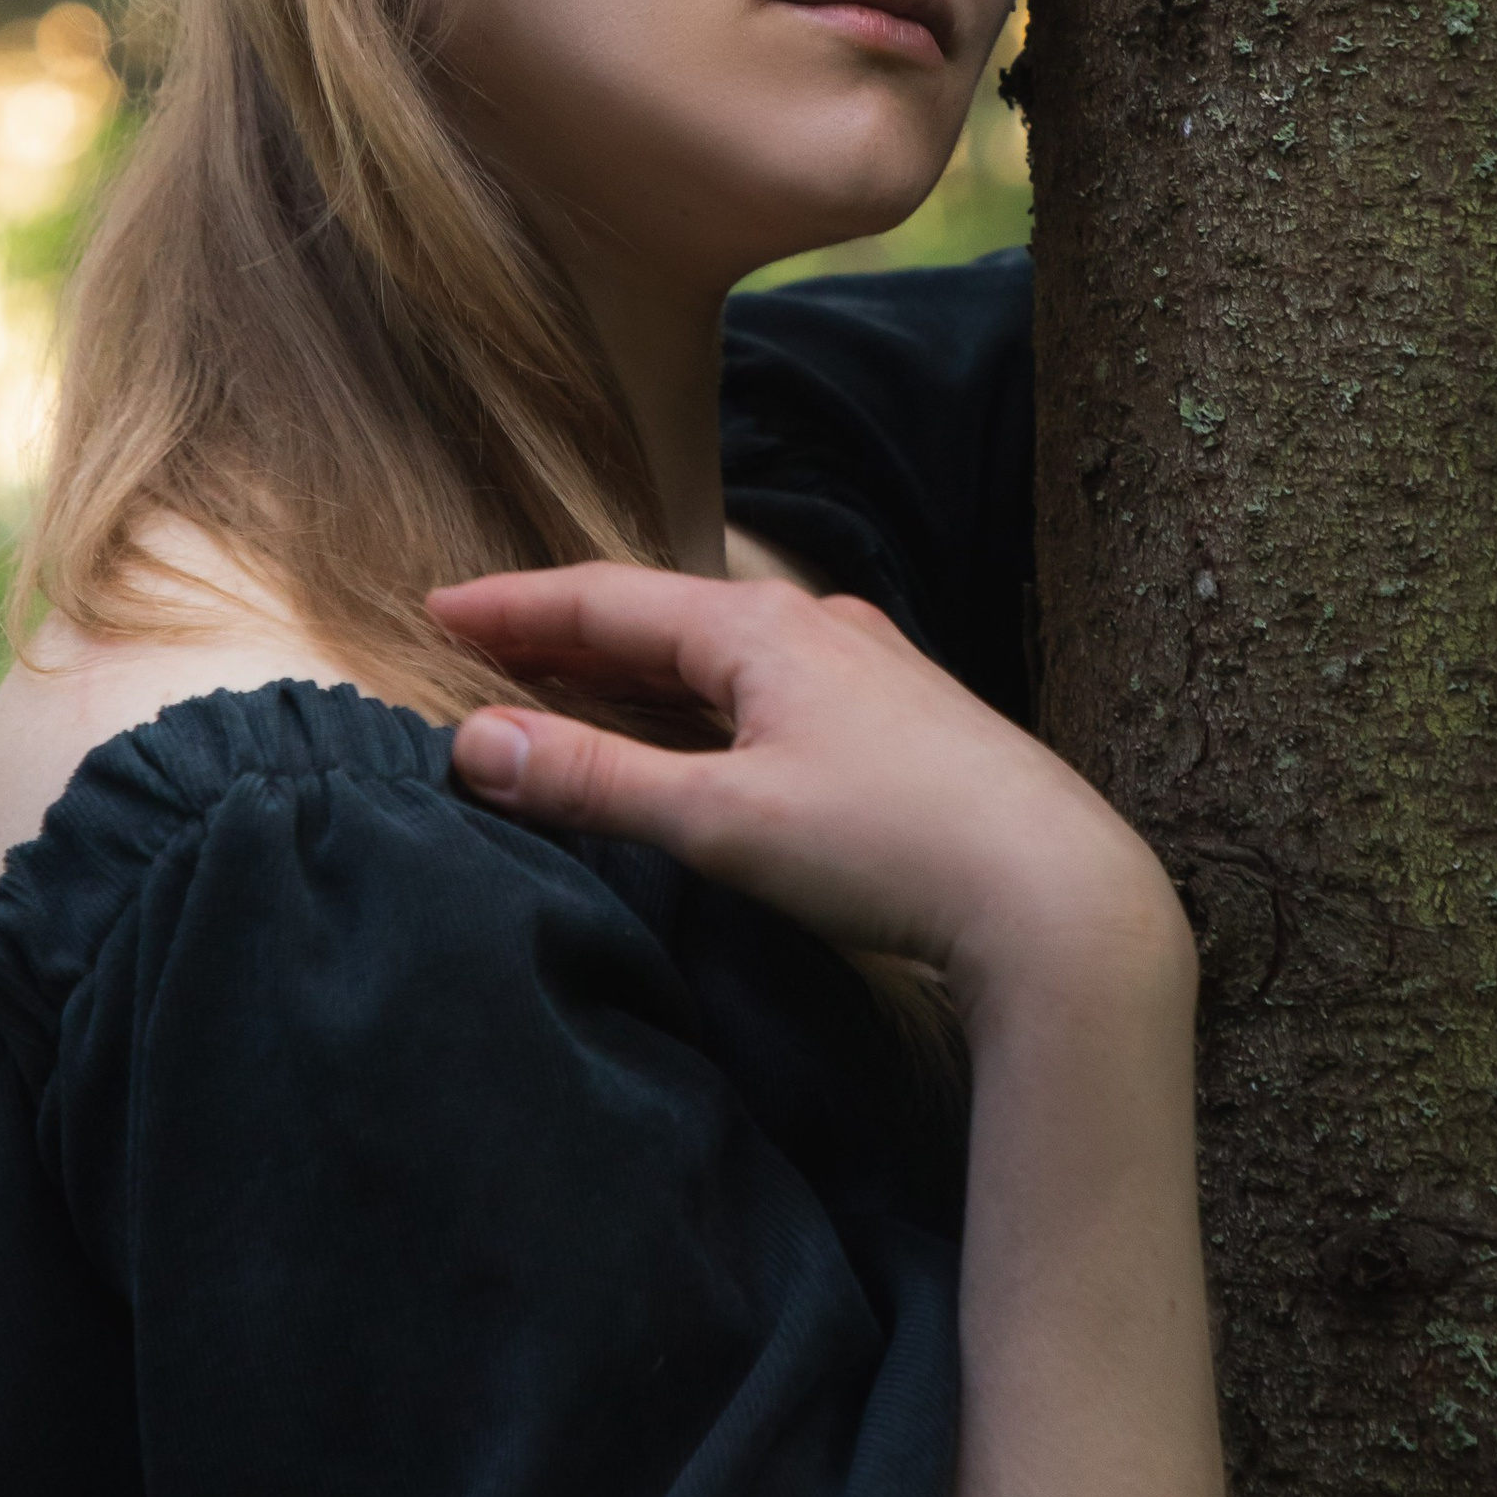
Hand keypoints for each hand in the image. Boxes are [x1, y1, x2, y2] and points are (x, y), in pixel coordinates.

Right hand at [427, 562, 1184, 1020]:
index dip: (517, 607)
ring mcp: (867, 670)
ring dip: (639, 668)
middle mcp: (817, 625)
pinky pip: (770, 688)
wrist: (1058, 896)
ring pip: (722, 653)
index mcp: (762, 626)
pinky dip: (703, 702)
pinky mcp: (902, 723)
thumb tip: (476, 741)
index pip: (608, 599)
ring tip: (569, 683)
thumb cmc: (892, 847)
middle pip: (664, 616)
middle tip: (482, 642)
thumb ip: (595, 780)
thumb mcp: (722, 820)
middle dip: (570, 631)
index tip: (438, 608)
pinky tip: (698, 733)